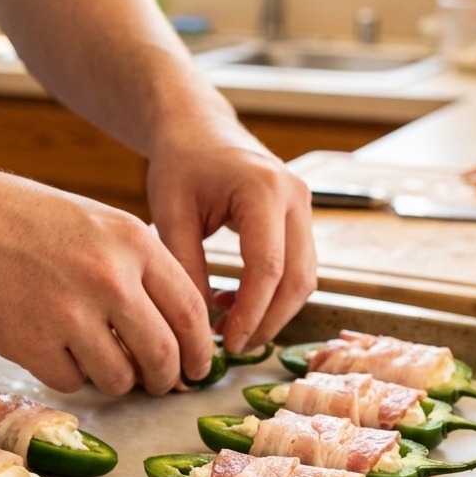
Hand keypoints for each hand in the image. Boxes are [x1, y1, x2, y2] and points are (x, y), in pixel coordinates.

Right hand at [0, 160, 212, 395]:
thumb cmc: (24, 220)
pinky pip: (71, 382)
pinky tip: (50, 348)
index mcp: (133, 242)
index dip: (199, 350)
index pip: (190, 312)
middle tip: (158, 385)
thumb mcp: (97, 223)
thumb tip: (175, 332)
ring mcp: (69, 314)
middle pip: (163, 355)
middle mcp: (108, 278)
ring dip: (115, 381)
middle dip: (165, 379)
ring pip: (119, 378)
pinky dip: (66, 374)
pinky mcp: (31, 344)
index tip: (198, 368)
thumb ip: (138, 269)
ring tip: (96, 362)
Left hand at [147, 115, 315, 353]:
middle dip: (268, 321)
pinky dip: (273, 295)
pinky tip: (235, 303)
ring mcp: (304, 207)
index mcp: (263, 190)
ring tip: (230, 328)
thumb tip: (195, 324)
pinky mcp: (300, 219)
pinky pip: (298, 268)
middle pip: (298, 279)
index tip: (226, 343)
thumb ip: (185, 266)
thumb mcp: (170, 213)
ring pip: (305, 279)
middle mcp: (295, 197)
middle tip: (231, 347)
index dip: (251, 313)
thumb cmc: (180, 165)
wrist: (198, 130)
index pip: (268, 268)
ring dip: (273, 312)